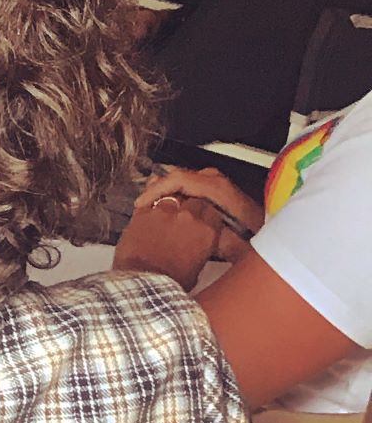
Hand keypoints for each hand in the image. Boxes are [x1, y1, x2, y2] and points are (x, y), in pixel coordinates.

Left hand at [113, 193, 223, 288]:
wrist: (145, 279)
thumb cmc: (171, 281)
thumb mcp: (197, 268)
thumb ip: (200, 249)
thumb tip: (196, 245)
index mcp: (206, 233)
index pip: (212, 212)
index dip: (206, 215)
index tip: (202, 220)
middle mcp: (188, 218)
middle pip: (194, 201)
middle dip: (190, 207)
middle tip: (184, 218)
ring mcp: (164, 211)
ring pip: (171, 198)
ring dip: (170, 206)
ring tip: (165, 218)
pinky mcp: (143, 211)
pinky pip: (149, 201)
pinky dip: (150, 207)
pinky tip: (148, 218)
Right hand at [136, 165, 261, 250]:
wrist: (278, 241)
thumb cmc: (259, 241)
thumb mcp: (231, 245)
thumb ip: (204, 235)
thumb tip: (180, 229)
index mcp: (218, 189)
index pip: (177, 179)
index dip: (156, 190)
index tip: (144, 203)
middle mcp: (218, 181)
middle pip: (177, 176)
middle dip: (157, 190)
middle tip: (144, 206)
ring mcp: (219, 183)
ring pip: (183, 180)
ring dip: (166, 192)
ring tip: (153, 207)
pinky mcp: (219, 190)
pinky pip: (190, 185)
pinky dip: (177, 194)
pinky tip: (172, 208)